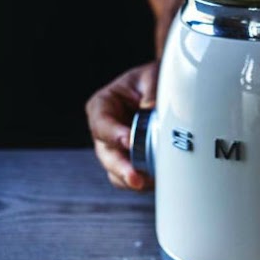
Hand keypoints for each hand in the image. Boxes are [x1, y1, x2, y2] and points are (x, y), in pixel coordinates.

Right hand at [85, 61, 158, 190]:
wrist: (157, 88)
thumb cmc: (149, 79)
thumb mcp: (150, 77)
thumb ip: (151, 92)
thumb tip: (153, 110)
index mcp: (102, 106)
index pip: (102, 124)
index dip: (114, 135)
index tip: (129, 141)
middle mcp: (104, 130)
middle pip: (106, 154)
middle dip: (121, 168)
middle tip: (136, 179)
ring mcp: (115, 148)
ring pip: (116, 171)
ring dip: (132, 178)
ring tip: (151, 182)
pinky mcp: (129, 160)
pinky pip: (131, 177)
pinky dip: (143, 181)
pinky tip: (157, 180)